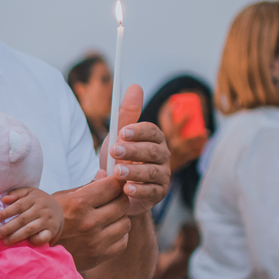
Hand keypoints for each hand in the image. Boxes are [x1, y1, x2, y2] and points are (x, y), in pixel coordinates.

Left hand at [0, 188, 64, 245]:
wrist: (60, 209)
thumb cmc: (39, 201)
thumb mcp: (29, 192)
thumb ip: (16, 194)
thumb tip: (3, 199)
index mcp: (34, 198)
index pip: (18, 206)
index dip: (6, 212)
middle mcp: (41, 209)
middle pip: (22, 219)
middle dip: (8, 227)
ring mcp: (47, 220)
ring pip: (30, 229)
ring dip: (16, 236)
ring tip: (5, 241)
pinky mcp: (52, 230)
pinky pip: (42, 238)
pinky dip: (34, 240)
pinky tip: (26, 242)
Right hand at [53, 176, 132, 270]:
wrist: (37, 251)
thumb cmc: (49, 220)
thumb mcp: (61, 198)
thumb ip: (86, 187)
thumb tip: (104, 174)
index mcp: (79, 204)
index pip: (113, 186)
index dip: (117, 182)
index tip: (115, 183)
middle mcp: (89, 222)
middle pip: (123, 203)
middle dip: (120, 198)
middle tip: (113, 200)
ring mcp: (96, 241)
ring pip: (126, 222)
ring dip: (120, 218)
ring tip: (109, 217)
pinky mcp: (99, 256)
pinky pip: (123, 241)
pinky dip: (118, 235)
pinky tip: (107, 232)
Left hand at [98, 86, 170, 216]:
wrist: (116, 189)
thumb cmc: (121, 159)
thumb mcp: (119, 136)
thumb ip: (127, 114)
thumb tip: (135, 86)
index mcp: (154, 139)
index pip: (152, 131)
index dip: (139, 131)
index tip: (122, 132)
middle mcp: (162, 155)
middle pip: (153, 151)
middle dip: (134, 151)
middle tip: (115, 152)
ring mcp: (162, 175)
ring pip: (153, 172)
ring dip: (135, 172)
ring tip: (118, 173)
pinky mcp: (158, 192)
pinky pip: (152, 191)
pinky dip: (140, 190)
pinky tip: (127, 189)